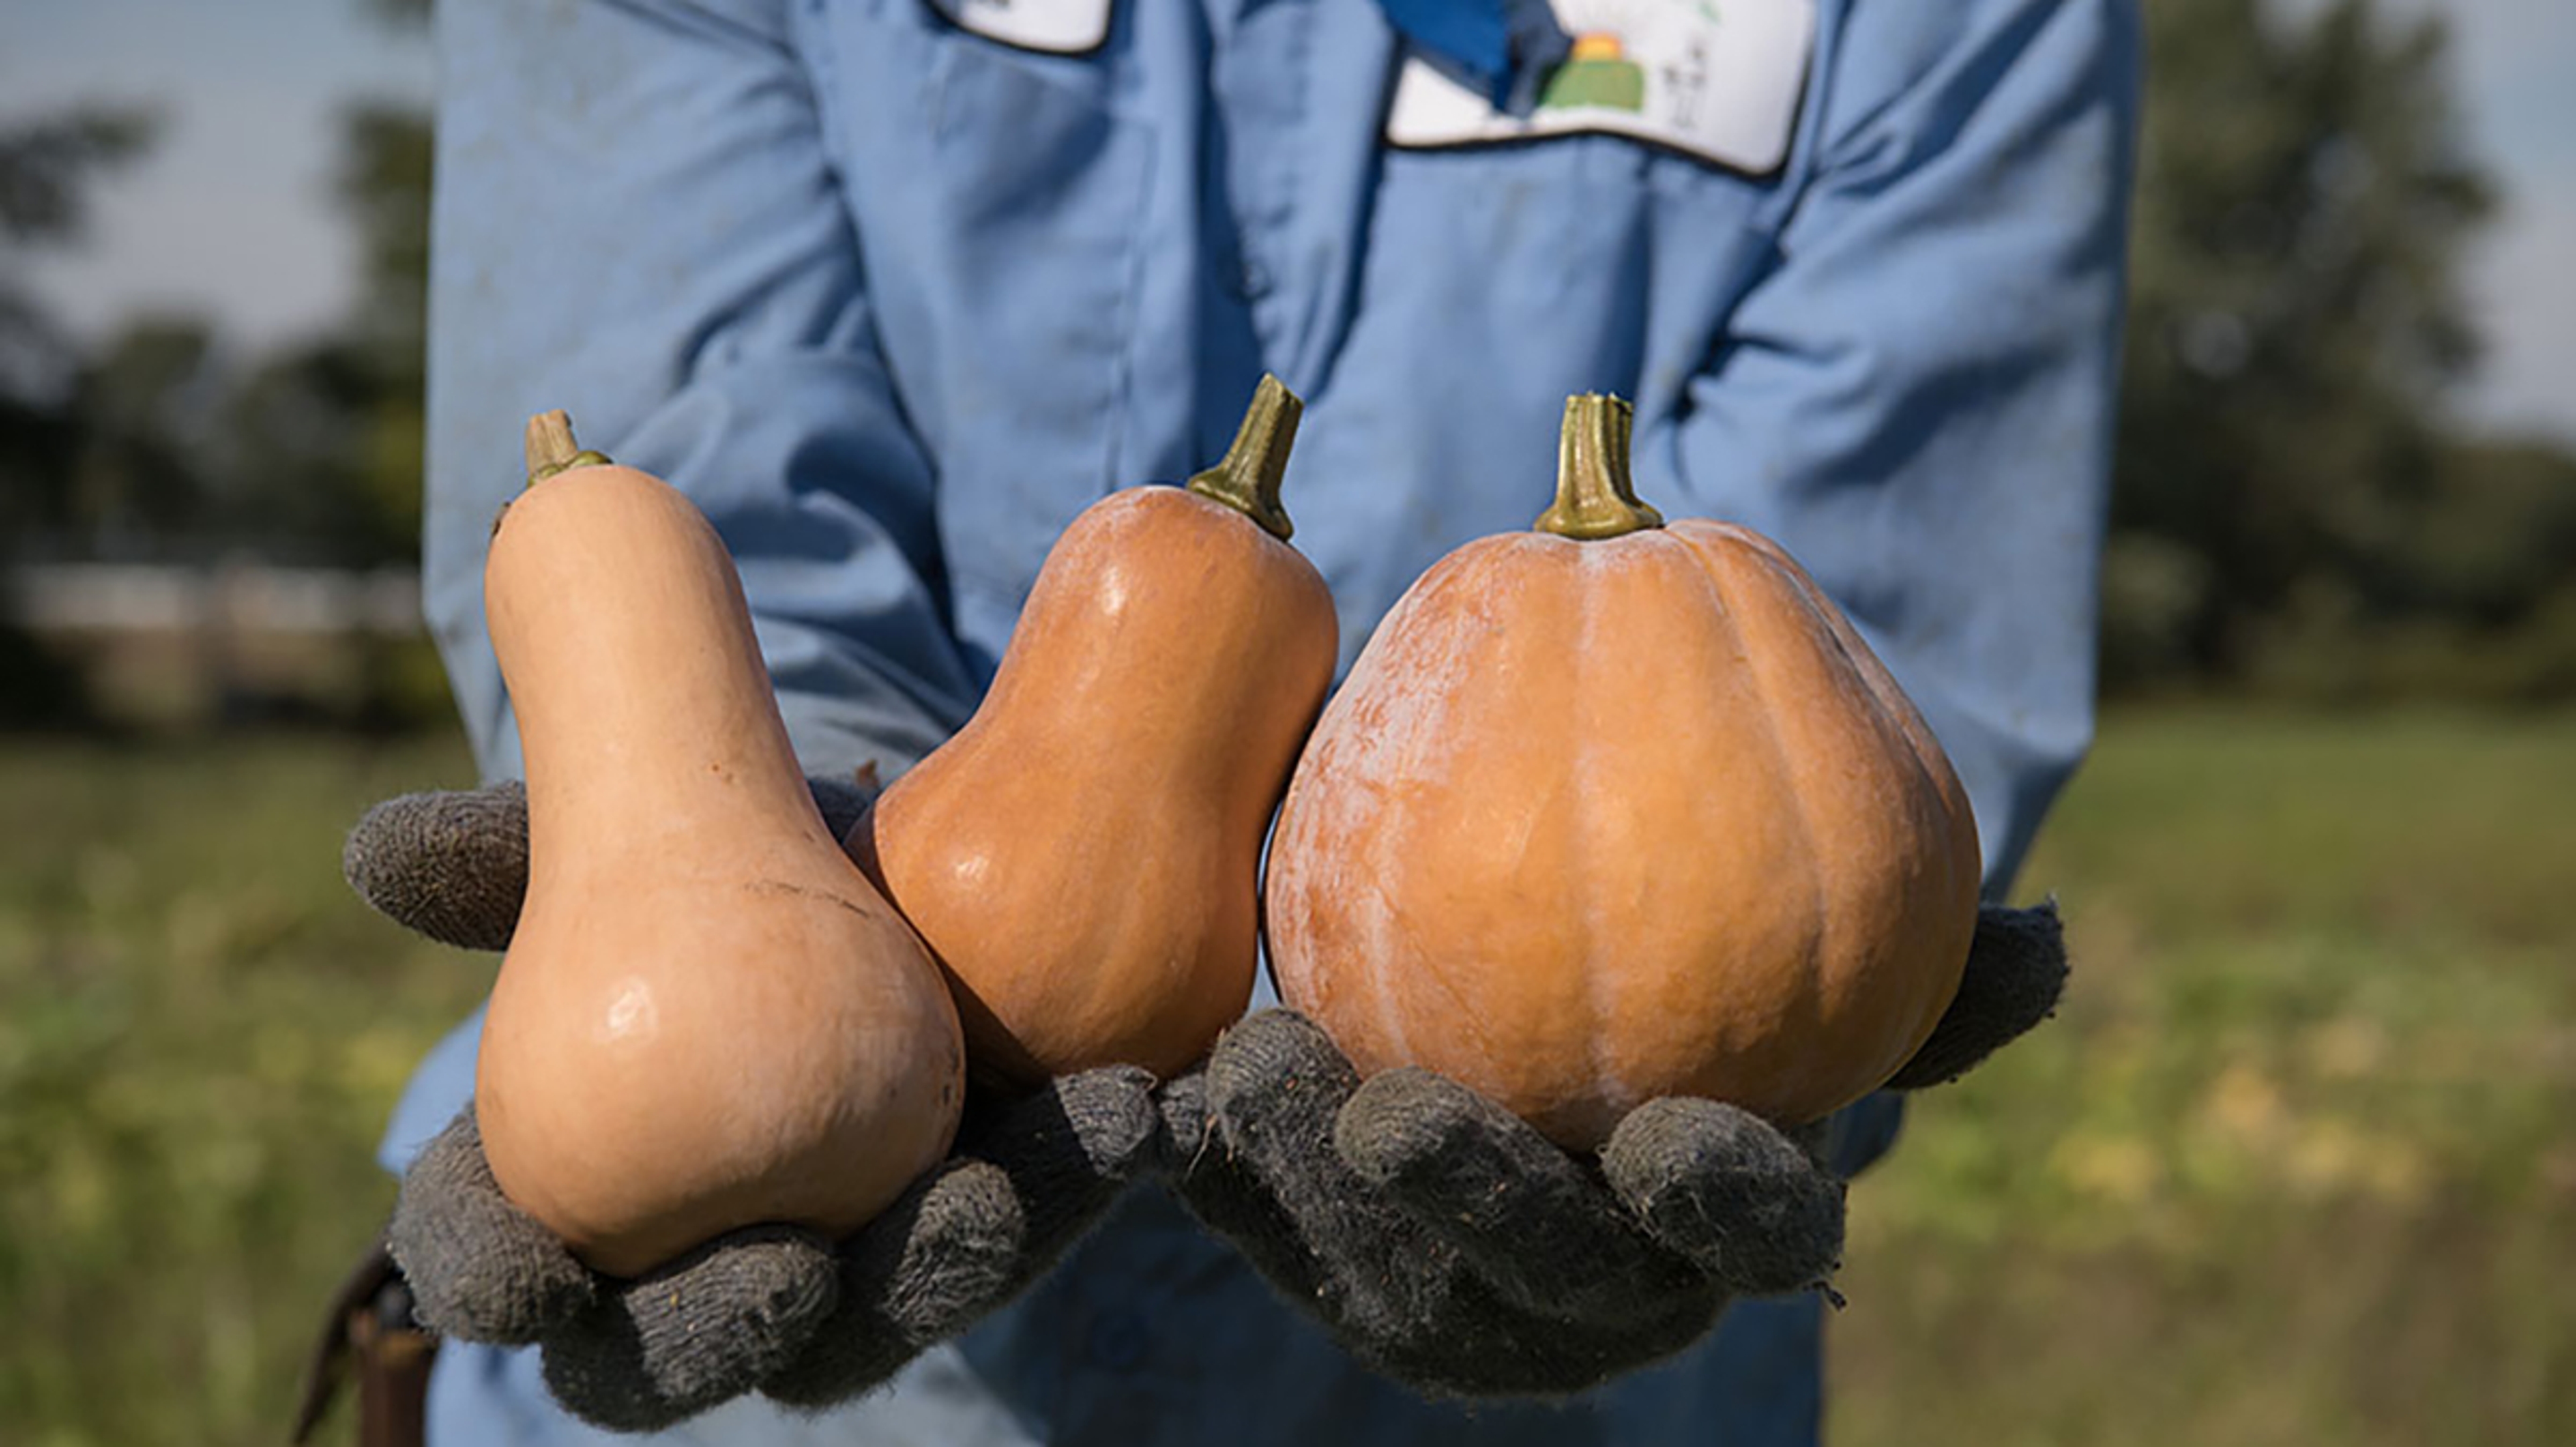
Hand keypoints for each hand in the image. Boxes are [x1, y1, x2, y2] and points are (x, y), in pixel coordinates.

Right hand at [344, 780, 1157, 1428]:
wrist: (910, 868)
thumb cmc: (726, 874)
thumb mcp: (641, 847)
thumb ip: (523, 852)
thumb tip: (382, 848)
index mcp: (572, 1196)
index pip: (497, 1266)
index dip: (498, 1281)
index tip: (534, 1273)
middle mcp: (700, 1267)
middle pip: (683, 1352)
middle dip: (729, 1330)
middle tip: (787, 1272)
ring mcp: (852, 1273)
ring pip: (879, 1315)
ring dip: (936, 1267)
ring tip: (987, 1200)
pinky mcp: (987, 1234)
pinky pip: (1034, 1224)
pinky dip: (1079, 1175)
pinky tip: (1136, 1112)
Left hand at [1158, 902, 2067, 1398]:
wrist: (1545, 1067)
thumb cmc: (1703, 1027)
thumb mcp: (1813, 993)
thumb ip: (1923, 984)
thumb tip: (2049, 939)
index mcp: (1713, 1231)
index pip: (1743, 1240)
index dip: (1720, 1206)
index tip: (1678, 1139)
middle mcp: (1587, 1290)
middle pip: (1537, 1273)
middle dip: (1471, 1208)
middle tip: (1397, 1115)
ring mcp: (1451, 1296)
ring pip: (1383, 1268)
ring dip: (1310, 1182)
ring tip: (1251, 1070)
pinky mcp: (1329, 1267)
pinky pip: (1268, 1238)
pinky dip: (1224, 1179)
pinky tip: (1175, 1102)